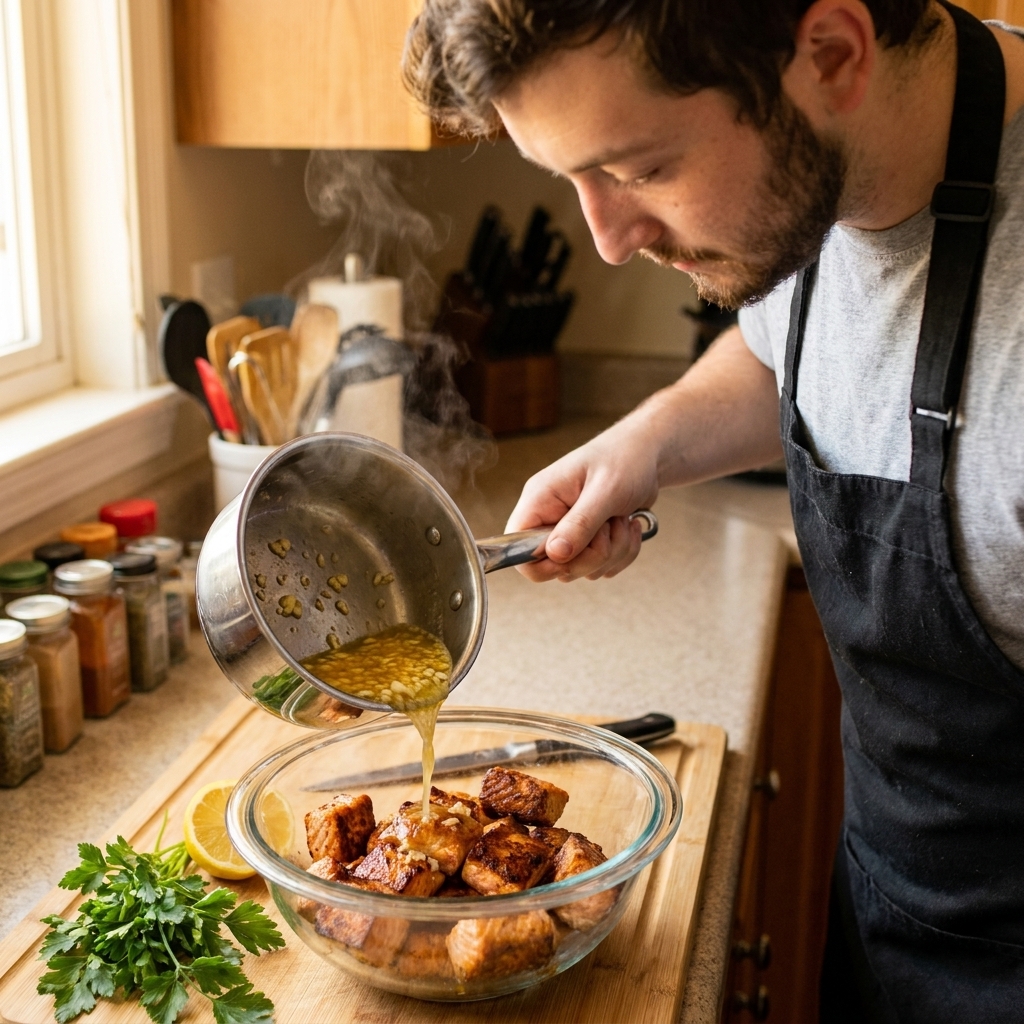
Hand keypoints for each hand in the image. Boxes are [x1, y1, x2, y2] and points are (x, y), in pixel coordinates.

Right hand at [505, 417, 660, 581]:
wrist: (647, 454)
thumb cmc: (624, 460)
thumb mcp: (605, 490)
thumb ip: (580, 523)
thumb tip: (556, 554)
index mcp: (540, 501)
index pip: (517, 547)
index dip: (541, 563)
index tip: (573, 555)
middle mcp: (549, 518)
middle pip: (554, 566)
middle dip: (591, 556)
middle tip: (609, 528)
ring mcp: (569, 532)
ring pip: (581, 569)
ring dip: (612, 553)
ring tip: (622, 521)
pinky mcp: (589, 541)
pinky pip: (600, 567)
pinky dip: (622, 553)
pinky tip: (629, 527)